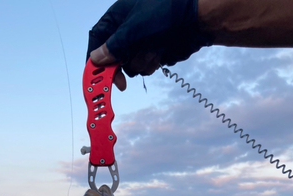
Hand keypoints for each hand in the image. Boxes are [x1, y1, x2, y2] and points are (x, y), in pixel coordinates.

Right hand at [86, 0, 211, 89]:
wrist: (197, 17)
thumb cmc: (165, 13)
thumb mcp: (133, 29)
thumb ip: (113, 46)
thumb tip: (96, 59)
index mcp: (116, 18)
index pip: (96, 41)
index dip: (94, 60)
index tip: (96, 77)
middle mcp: (126, 31)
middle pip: (112, 58)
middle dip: (118, 69)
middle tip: (121, 85)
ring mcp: (140, 42)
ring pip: (130, 65)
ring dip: (140, 63)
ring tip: (153, 49)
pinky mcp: (153, 52)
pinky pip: (145, 67)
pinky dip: (151, 64)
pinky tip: (161, 52)